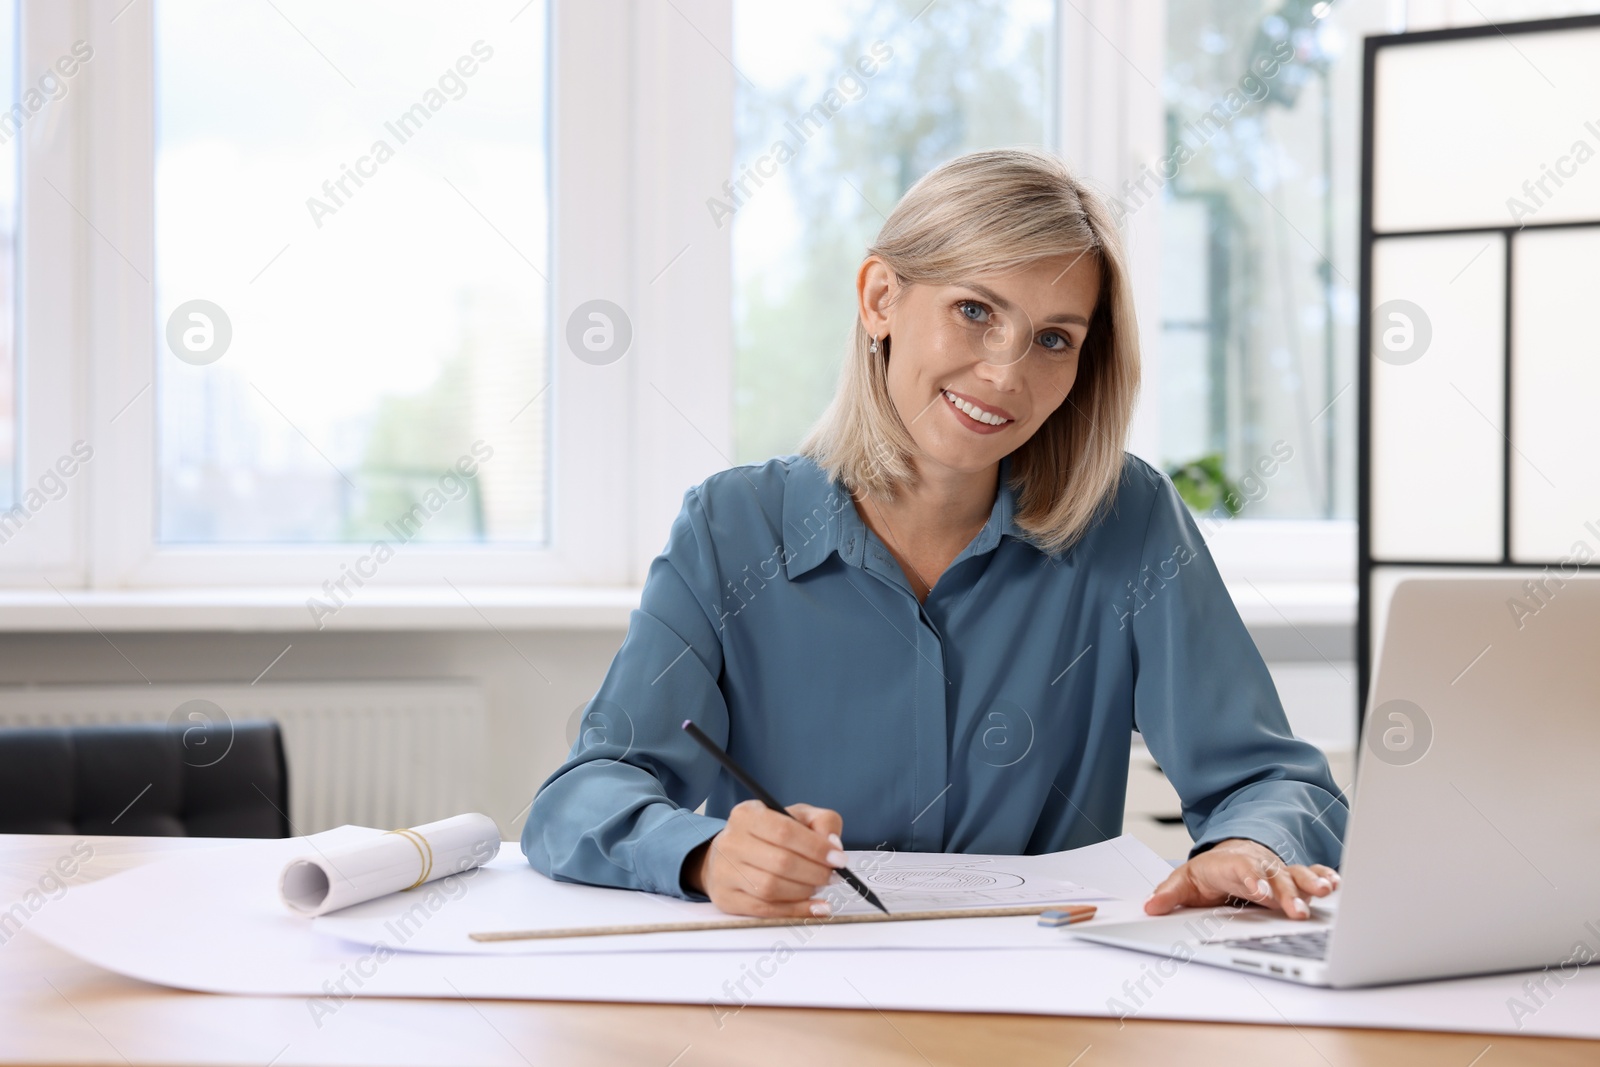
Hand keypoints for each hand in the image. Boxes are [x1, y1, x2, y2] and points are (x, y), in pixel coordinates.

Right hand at [683, 799, 846, 917]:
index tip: (838, 859)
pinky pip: (765, 909)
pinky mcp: (727, 898)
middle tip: (831, 876)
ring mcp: (725, 872)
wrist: (729, 855)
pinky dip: (795, 911)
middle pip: (780, 862)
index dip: (816, 848)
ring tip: (818, 886)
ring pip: (772, 888)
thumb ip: (822, 822)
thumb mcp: (797, 816)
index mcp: (747, 815)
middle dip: (814, 872)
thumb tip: (833, 845)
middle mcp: (732, 842)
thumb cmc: (768, 834)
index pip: (785, 831)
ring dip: (804, 891)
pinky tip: (814, 907)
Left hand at [1143, 838, 1338, 919]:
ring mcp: (1276, 871)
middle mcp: (1258, 867)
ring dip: (1310, 884)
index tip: (1259, 894)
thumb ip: (1169, 894)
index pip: (1241, 872)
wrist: (1230, 853)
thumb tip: (1149, 907)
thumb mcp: (1184, 881)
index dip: (1251, 881)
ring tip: (1326, 892)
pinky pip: (1310, 873)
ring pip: (1295, 875)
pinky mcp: (1291, 876)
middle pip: (1273, 878)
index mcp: (1230, 866)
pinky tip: (1335, 884)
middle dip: (1286, 894)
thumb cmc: (1209, 871)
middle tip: (1297, 911)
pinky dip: (1323, 876)